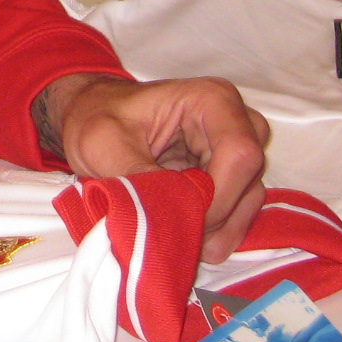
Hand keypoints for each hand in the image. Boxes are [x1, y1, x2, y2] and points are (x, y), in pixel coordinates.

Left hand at [40, 72, 269, 262]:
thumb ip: (138, 177)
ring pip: (247, 200)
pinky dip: (216, 230)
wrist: (93, 117)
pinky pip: (238, 209)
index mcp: (211, 101)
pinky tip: (187, 238)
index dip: (217, 197)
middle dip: (214, 217)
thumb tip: (167, 219)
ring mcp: (236, 148)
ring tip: (177, 241)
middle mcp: (236, 121)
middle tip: (173, 233)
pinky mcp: (229, 172)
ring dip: (217, 230)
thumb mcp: (103, 144)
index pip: (240, 155)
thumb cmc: (97, 118)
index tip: (181, 218)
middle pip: (248, 181)